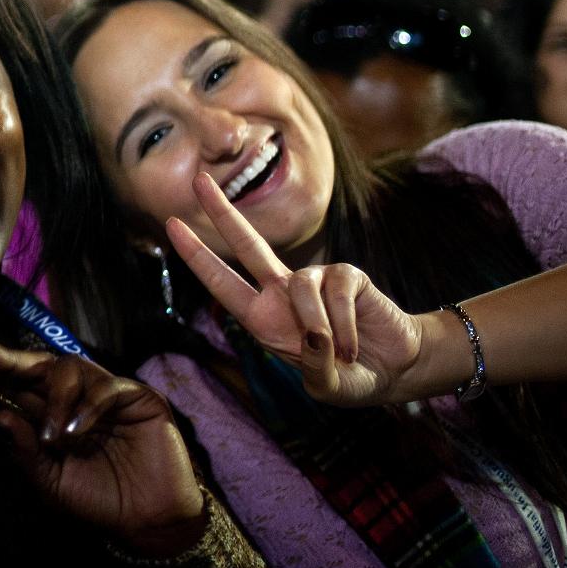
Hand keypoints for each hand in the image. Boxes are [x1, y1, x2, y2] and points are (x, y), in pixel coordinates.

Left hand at [0, 339, 206, 556]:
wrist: (147, 519)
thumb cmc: (99, 499)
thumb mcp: (51, 482)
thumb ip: (27, 452)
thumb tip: (0, 415)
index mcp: (50, 413)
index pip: (16, 383)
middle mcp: (74, 397)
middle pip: (37, 365)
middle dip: (6, 359)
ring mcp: (105, 392)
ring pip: (71, 368)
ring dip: (54, 397)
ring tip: (53, 434)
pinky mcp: (136, 397)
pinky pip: (107, 388)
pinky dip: (88, 408)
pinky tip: (77, 432)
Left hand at [166, 172, 422, 406]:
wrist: (395, 369)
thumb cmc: (351, 377)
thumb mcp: (326, 387)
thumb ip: (315, 369)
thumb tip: (314, 334)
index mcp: (262, 318)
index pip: (222, 281)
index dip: (196, 254)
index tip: (171, 224)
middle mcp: (282, 293)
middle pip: (248, 244)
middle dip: (223, 213)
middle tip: (199, 180)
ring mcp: (314, 280)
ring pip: (301, 288)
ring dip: (321, 329)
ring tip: (342, 354)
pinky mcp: (346, 275)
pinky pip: (336, 293)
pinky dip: (344, 326)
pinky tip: (354, 344)